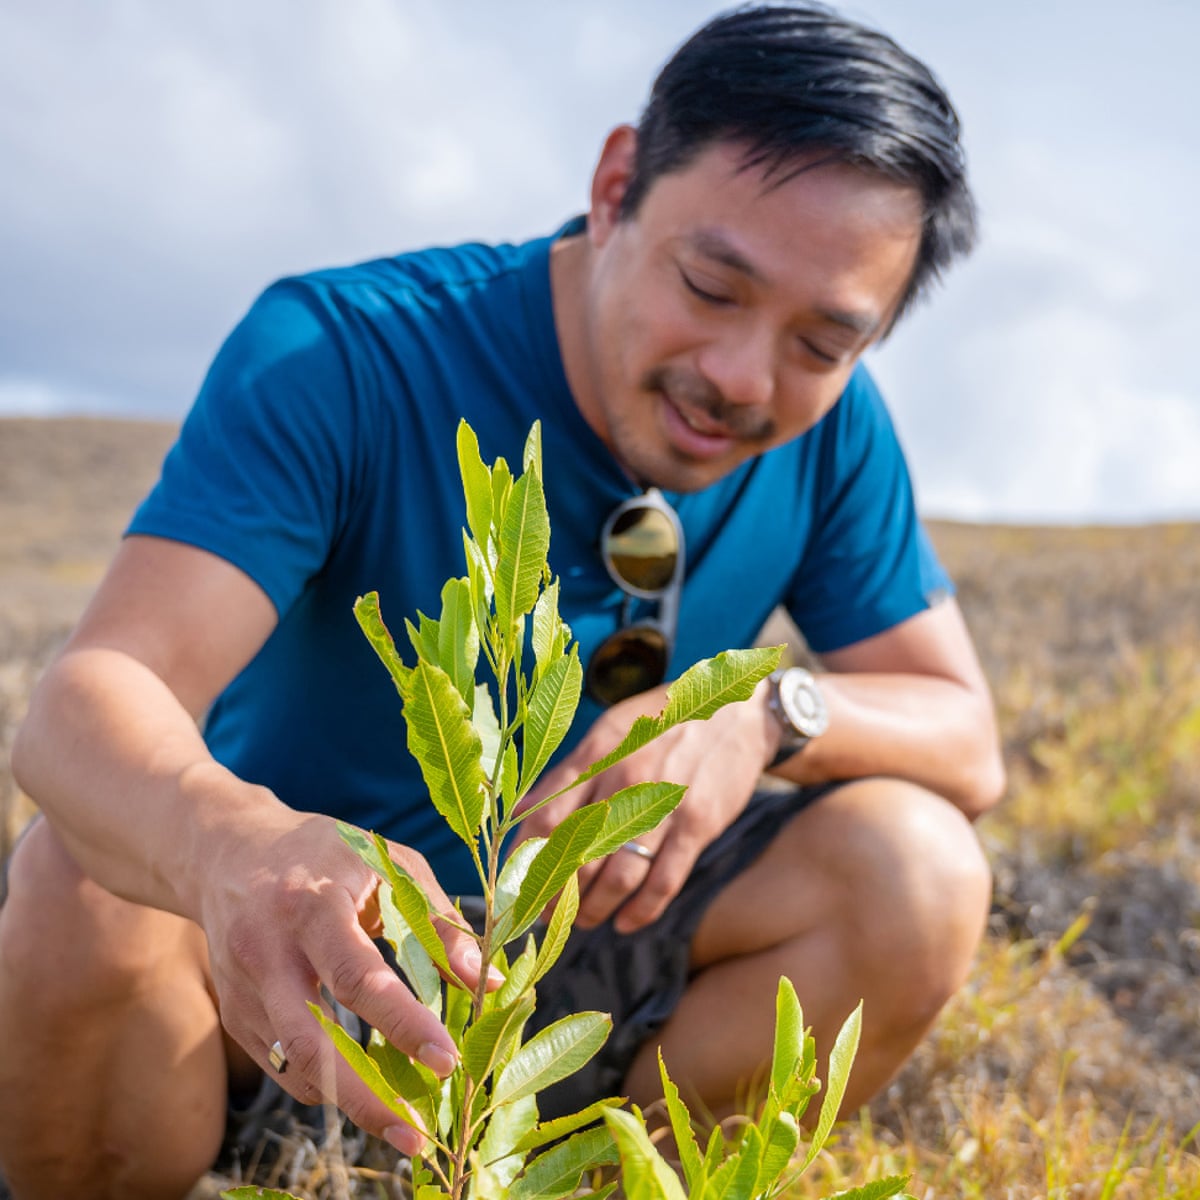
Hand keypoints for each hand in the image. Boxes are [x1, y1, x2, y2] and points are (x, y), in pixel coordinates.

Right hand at [197, 799, 492, 1154]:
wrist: (230, 850)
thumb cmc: (328, 854)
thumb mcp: (388, 865)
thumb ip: (437, 920)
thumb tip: (490, 980)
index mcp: (313, 905)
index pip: (357, 975)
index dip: (403, 1023)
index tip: (446, 1061)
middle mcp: (269, 949)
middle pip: (309, 1039)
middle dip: (364, 1096)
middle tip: (417, 1134)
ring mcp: (243, 986)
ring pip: (291, 1064)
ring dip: (347, 1101)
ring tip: (402, 1123)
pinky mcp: (232, 1011)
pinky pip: (279, 1065)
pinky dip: (323, 1083)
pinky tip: (360, 1087)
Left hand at [512, 679, 778, 933]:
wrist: (737, 714)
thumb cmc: (664, 722)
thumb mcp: (611, 732)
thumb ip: (569, 774)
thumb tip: (520, 811)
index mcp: (596, 754)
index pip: (545, 816)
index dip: (525, 861)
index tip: (518, 886)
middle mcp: (623, 780)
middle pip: (577, 854)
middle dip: (557, 895)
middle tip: (549, 915)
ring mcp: (661, 803)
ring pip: (617, 876)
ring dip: (595, 909)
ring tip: (585, 920)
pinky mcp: (697, 824)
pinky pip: (663, 881)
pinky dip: (640, 911)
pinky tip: (626, 923)